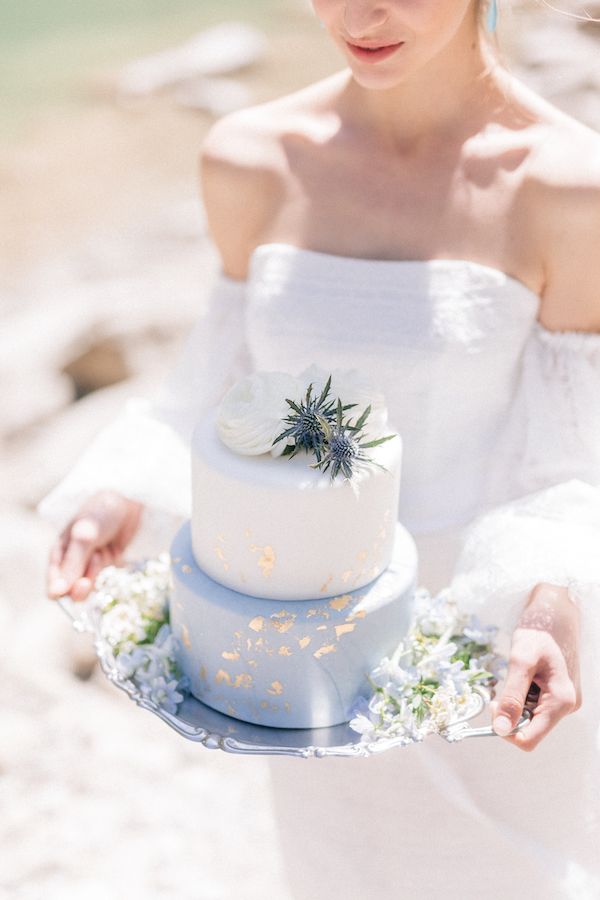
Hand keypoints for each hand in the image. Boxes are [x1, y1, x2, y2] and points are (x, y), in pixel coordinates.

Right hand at [47, 491, 142, 601]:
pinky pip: (109, 578)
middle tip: (93, 570)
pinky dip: (112, 567)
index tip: (74, 588)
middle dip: (85, 582)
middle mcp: (73, 562)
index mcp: (59, 554)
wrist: (129, 502)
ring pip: (93, 584)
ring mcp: (91, 565)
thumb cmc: (100, 513)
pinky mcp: (108, 566)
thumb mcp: (84, 537)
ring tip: (105, 549)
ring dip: (100, 570)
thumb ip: (72, 564)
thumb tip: (56, 593)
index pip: (54, 584)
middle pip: (73, 590)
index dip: (61, 591)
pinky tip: (115, 550)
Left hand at [491, 582, 580, 750]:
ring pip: (529, 717)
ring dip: (515, 702)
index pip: (529, 739)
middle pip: (528, 729)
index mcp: (561, 702)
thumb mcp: (520, 661)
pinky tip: (523, 676)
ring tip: (516, 676)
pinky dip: (521, 695)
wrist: (554, 614)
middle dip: (510, 713)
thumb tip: (500, 729)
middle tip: (501, 687)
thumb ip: (511, 697)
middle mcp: (566, 707)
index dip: (506, 730)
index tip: (494, 706)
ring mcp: (562, 702)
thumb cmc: (539, 632)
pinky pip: (533, 706)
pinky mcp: (556, 695)